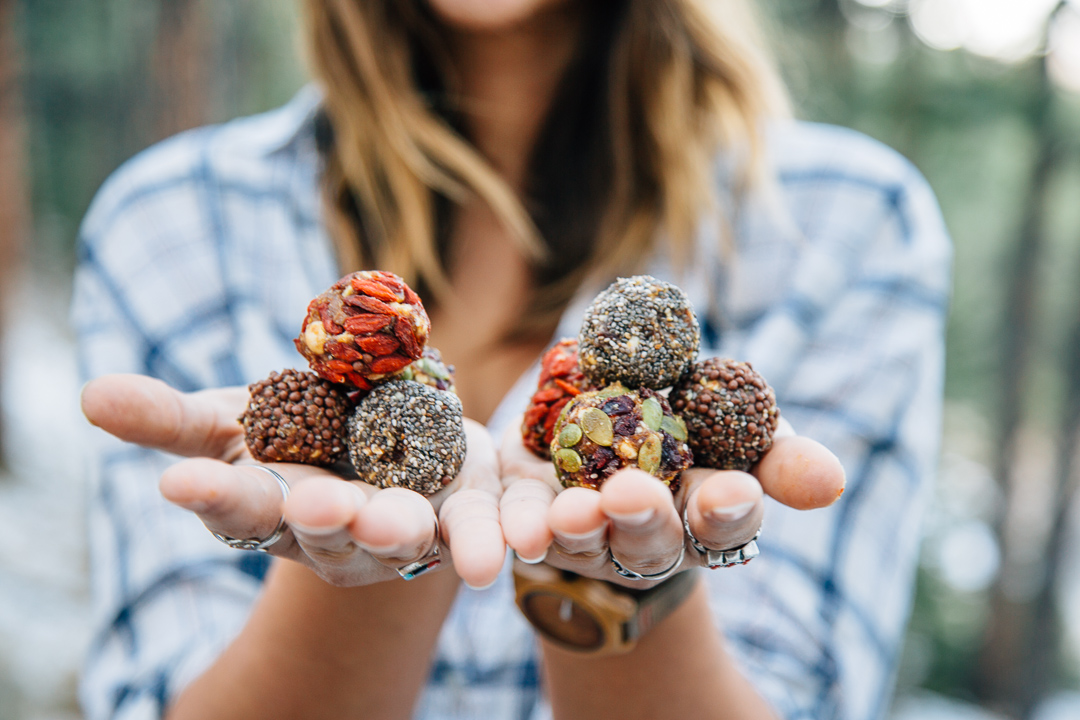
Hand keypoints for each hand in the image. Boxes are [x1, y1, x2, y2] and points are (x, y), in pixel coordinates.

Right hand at [81, 374, 505, 589]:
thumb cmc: (288, 433)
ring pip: (405, 533)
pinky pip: (481, 522)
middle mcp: (337, 533)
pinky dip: (493, 528)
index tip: (184, 483)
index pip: (238, 508)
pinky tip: (511, 531)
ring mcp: (403, 527)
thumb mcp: (230, 419)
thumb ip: (170, 418)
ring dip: (403, 529)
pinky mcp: (462, 508)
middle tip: (315, 504)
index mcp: (275, 511)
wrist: (377, 431)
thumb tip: (89, 395)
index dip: (213, 497)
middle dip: (323, 518)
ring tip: (401, 520)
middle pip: (329, 530)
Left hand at [499, 415, 844, 587]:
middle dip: (643, 519)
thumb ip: (778, 454)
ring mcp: (588, 535)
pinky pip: (523, 527)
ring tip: (571, 511)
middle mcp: (647, 539)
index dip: (727, 511)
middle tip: (634, 492)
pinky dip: (520, 529)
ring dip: (578, 529)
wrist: (605, 405)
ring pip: (584, 542)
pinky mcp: (533, 516)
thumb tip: (830, 481)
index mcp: (704, 517)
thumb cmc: (689, 418)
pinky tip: (519, 528)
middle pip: (649, 542)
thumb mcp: (739, 426)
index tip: (730, 490)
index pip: (724, 526)